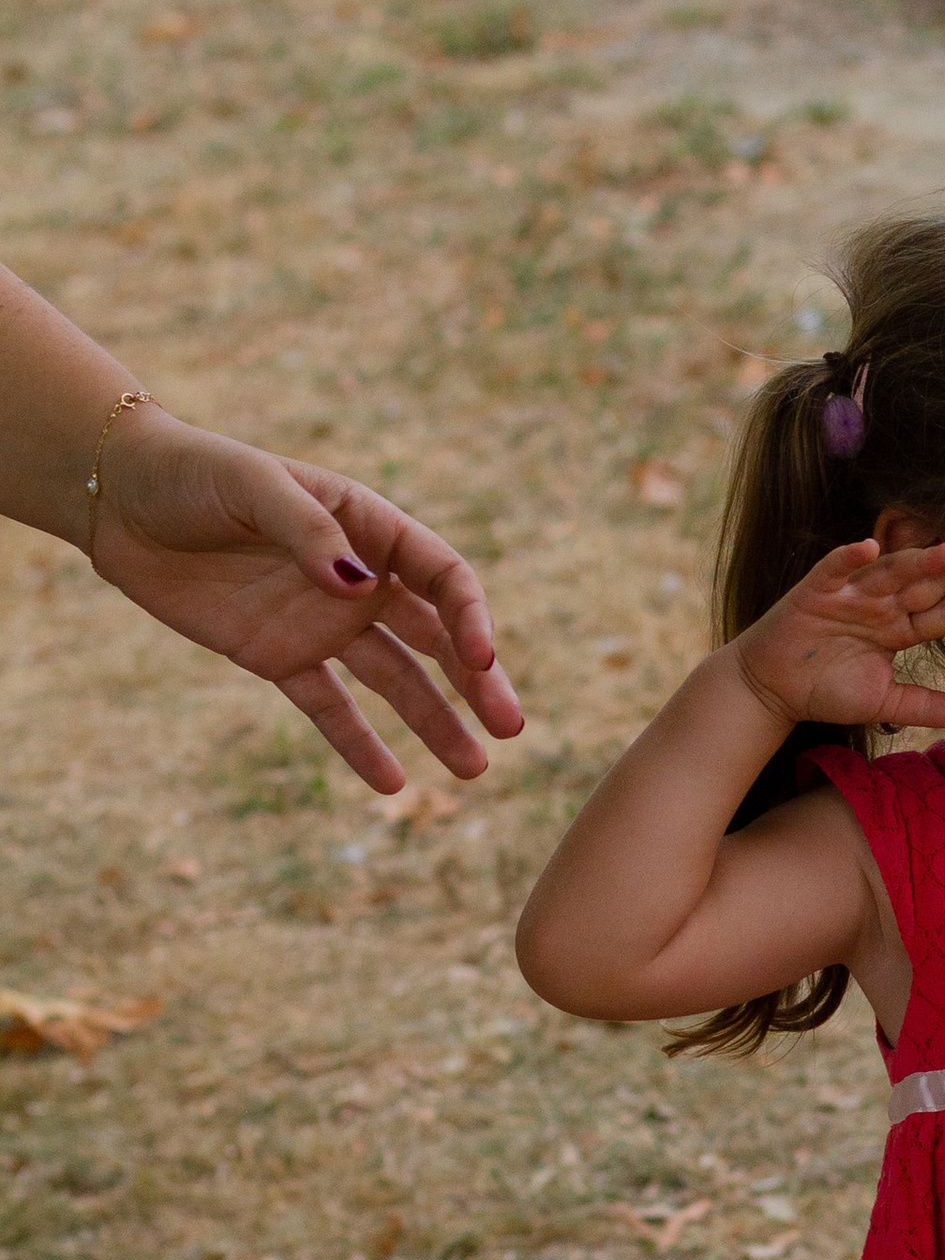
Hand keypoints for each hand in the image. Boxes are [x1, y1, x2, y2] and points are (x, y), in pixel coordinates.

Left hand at [89, 417, 525, 797]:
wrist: (120, 499)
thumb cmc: (193, 475)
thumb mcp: (251, 486)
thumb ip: (308, 533)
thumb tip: (359, 588)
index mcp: (368, 526)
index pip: (442, 577)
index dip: (470, 616)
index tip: (481, 659)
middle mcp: (359, 579)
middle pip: (436, 637)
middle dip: (478, 681)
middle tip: (511, 727)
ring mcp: (323, 623)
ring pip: (396, 680)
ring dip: (436, 722)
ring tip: (473, 769)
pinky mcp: (280, 658)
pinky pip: (329, 707)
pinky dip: (358, 745)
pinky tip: (391, 784)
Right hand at [732, 533, 944, 732]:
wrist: (772, 689)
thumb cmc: (826, 691)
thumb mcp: (883, 704)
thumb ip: (924, 705)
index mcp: (898, 627)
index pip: (944, 609)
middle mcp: (880, 605)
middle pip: (927, 582)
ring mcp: (849, 596)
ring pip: (890, 573)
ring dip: (918, 560)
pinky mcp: (814, 593)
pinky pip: (834, 571)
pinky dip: (848, 559)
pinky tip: (870, 548)